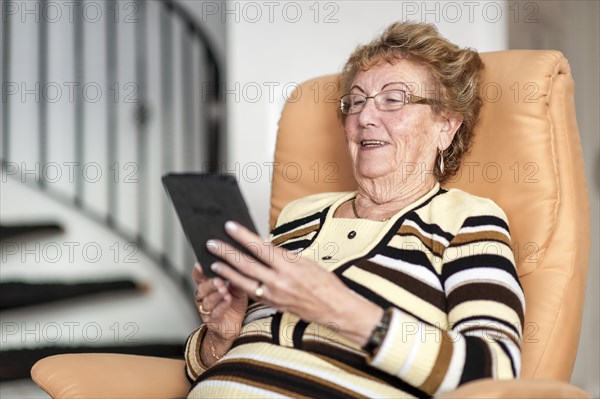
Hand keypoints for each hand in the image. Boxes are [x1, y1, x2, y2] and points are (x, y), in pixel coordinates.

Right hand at [192, 263, 247, 343]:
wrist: (233, 325)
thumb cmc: (234, 304)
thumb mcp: (237, 289)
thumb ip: (235, 279)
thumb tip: (238, 268)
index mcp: (207, 286)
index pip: (199, 277)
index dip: (198, 272)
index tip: (200, 265)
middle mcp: (203, 297)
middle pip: (202, 289)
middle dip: (210, 283)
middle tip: (218, 280)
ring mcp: (206, 310)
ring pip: (208, 301)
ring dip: (216, 294)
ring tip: (224, 290)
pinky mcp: (212, 320)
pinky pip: (216, 312)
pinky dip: (222, 305)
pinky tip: (227, 300)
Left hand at [207, 221, 382, 345]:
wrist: (335, 309)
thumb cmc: (325, 284)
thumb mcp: (307, 262)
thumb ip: (284, 256)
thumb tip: (266, 248)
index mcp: (289, 266)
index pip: (260, 247)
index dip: (243, 236)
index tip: (230, 227)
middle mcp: (279, 281)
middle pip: (246, 264)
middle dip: (227, 252)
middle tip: (212, 243)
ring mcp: (274, 295)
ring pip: (243, 281)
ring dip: (226, 271)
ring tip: (213, 262)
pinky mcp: (272, 305)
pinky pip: (251, 293)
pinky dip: (238, 284)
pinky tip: (229, 279)